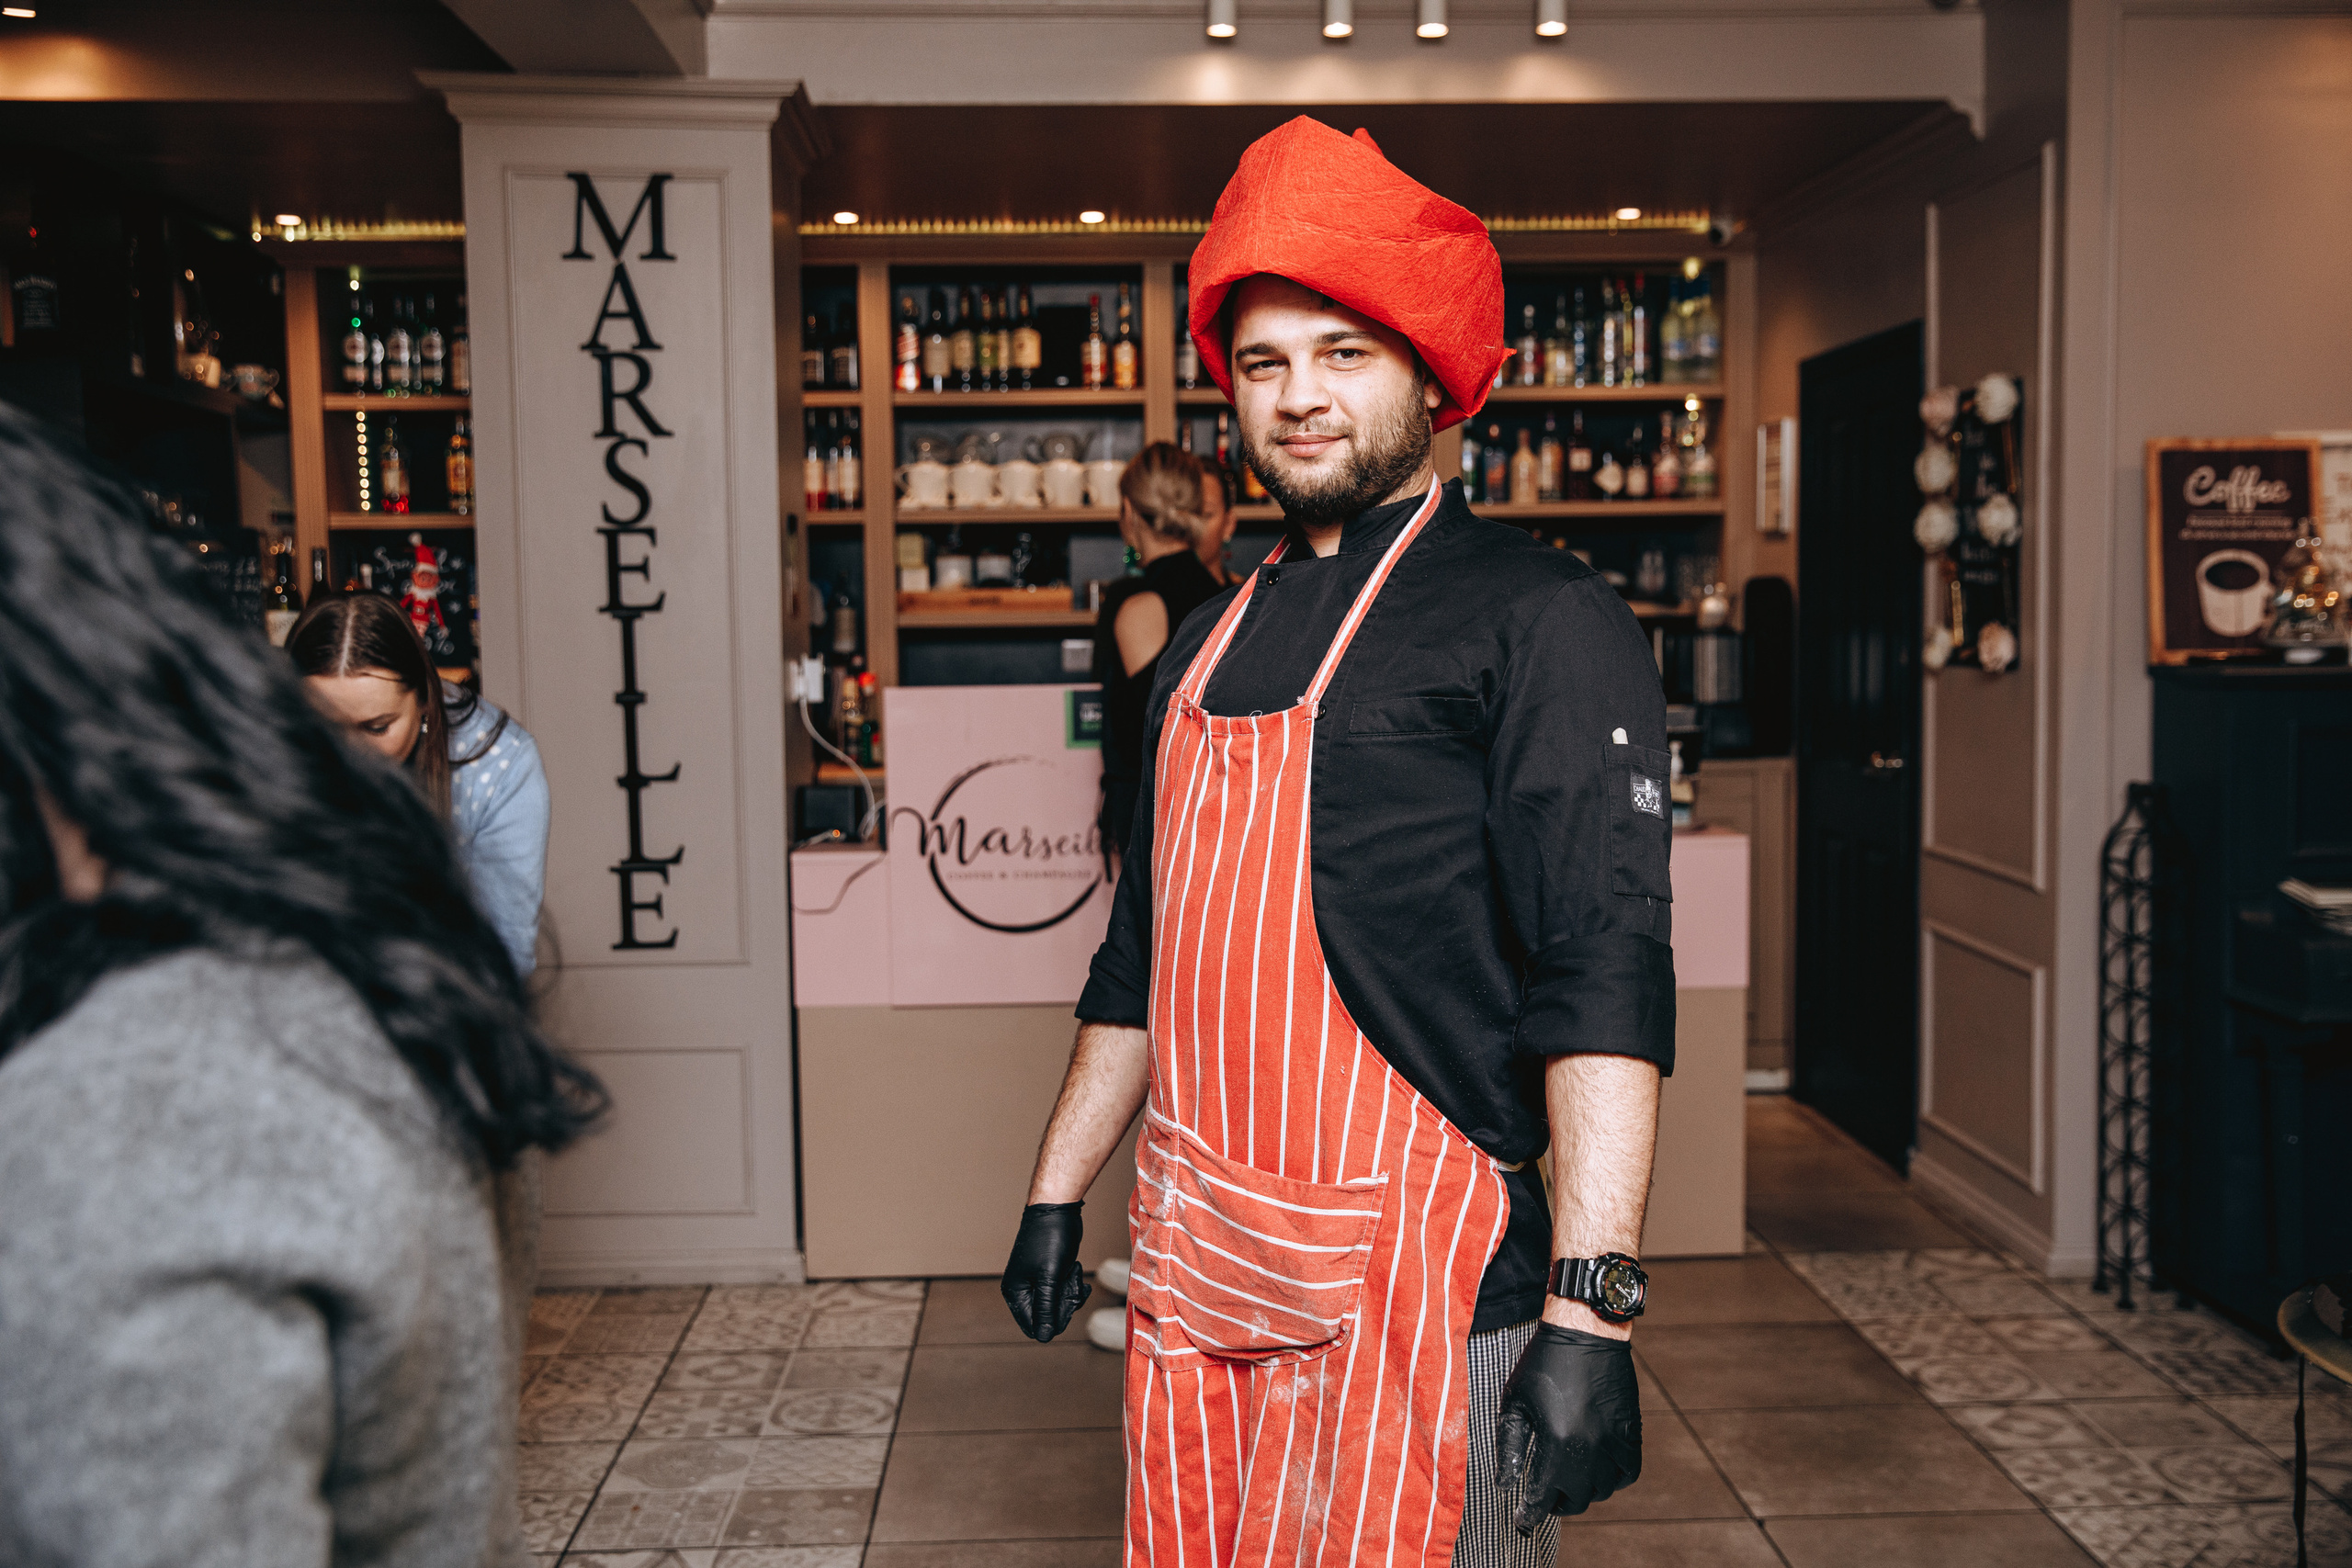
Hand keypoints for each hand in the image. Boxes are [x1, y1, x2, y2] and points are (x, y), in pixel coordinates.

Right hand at [1000, 1201, 1089, 1342]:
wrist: (1058, 1210)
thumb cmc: (1050, 1239)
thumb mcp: (1049, 1277)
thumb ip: (1046, 1309)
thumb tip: (1044, 1338)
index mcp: (1014, 1292)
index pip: (1033, 1327)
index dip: (1054, 1320)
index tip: (1065, 1301)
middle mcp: (1022, 1291)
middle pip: (1047, 1319)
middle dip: (1064, 1304)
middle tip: (1071, 1284)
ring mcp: (1036, 1284)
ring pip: (1057, 1308)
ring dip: (1070, 1294)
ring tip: (1071, 1272)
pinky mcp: (1049, 1277)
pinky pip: (1062, 1295)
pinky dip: (1072, 1287)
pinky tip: (1073, 1271)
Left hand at [1496, 1323, 1641, 1529]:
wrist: (1586, 1333)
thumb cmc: (1544, 1363)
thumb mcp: (1515, 1402)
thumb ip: (1509, 1447)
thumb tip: (1504, 1485)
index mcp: (1555, 1442)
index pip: (1542, 1495)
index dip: (1530, 1513)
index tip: (1523, 1521)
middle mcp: (1588, 1449)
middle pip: (1574, 1499)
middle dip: (1555, 1503)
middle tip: (1544, 1496)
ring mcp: (1613, 1442)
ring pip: (1601, 1490)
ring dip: (1583, 1492)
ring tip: (1567, 1481)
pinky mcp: (1631, 1432)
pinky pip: (1628, 1473)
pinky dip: (1613, 1480)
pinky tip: (1597, 1471)